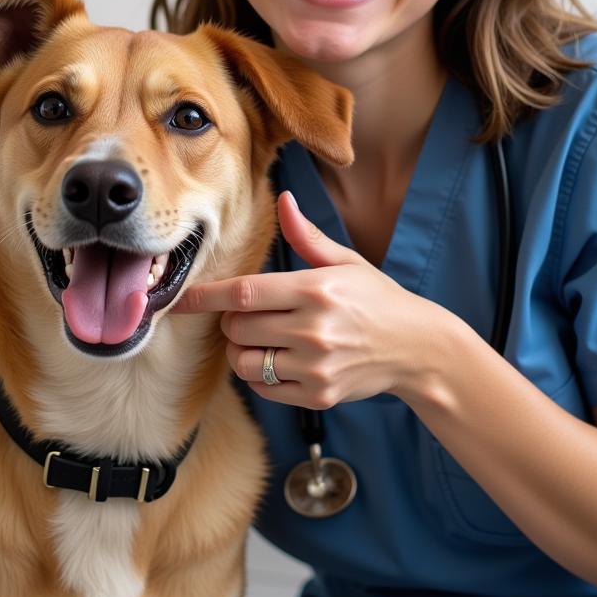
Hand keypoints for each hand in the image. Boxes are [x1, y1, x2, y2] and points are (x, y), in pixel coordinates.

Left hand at [174, 191, 433, 408]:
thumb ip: (306, 236)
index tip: (179, 299)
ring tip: (262, 338)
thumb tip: (284, 200)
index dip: (206, 297)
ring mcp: (315, 366)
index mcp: (315, 289)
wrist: (417, 348)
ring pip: (244, 362)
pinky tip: (278, 360)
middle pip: (237, 328)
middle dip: (230, 321)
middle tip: (247, 314)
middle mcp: (314, 329)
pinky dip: (259, 375)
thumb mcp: (345, 261)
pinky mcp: (318, 395)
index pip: (244, 293)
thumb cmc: (375, 298)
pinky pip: (263, 388)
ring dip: (241, 350)